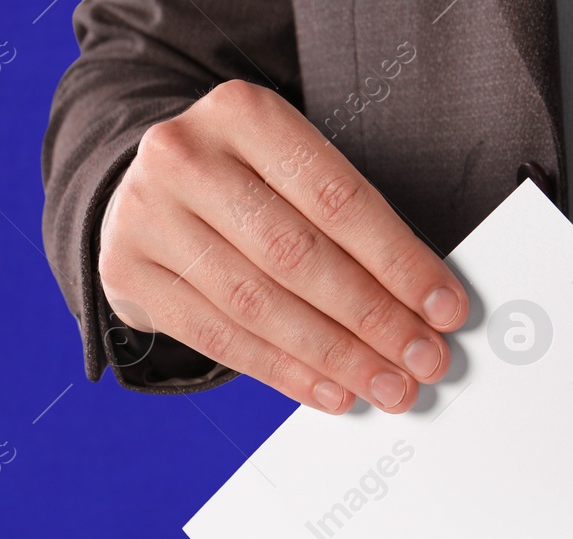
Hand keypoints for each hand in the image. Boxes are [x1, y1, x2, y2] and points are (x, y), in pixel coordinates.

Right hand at [97, 80, 468, 413]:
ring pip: (259, 304)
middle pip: (299, 255)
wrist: (140, 190)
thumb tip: (422, 305)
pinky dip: (284, 372)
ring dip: (334, 356)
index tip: (444, 308)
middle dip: (373, 318)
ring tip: (384, 384)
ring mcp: (148, 215)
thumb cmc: (240, 184)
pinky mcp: (128, 271)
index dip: (399, 262)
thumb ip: (347, 224)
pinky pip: (219, 338)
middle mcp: (187, 157)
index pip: (338, 199)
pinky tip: (329, 390)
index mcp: (242, 113)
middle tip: (421, 359)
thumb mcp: (289, 171)